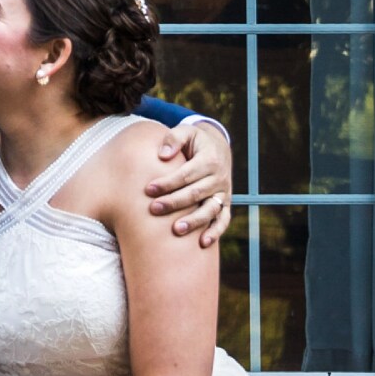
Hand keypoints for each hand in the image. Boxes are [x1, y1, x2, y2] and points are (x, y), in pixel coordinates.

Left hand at [147, 118, 234, 247]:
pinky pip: (223, 220)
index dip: (167, 183)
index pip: (186, 174)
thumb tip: (162, 155)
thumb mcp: (186, 131)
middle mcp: (219, 178)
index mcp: (209, 159)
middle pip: (196, 193)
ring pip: (210, 210)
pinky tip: (202, 243)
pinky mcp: (225, 204)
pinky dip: (215, 232)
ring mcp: (223, 193)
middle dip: (174, 202)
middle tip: (154, 209)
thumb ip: (174, 139)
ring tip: (176, 230)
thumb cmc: (195, 141)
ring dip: (194, 221)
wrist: (218, 147)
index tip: (148, 189)